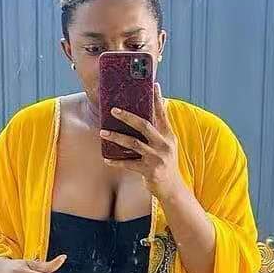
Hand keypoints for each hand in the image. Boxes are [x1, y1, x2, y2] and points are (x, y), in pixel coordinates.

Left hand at [100, 83, 183, 199]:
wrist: (171, 187)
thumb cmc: (164, 163)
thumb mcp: (167, 145)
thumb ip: (159, 131)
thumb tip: (152, 112)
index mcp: (168, 135)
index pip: (162, 114)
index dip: (157, 100)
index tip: (154, 85)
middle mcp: (164, 144)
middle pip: (144, 125)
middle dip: (127, 117)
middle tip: (113, 110)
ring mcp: (156, 157)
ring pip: (133, 143)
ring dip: (116, 137)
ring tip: (102, 132)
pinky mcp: (149, 170)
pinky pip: (128, 164)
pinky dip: (116, 162)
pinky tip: (106, 159)